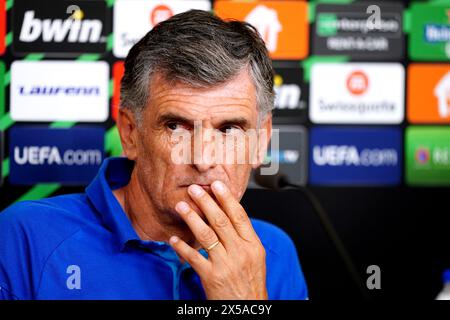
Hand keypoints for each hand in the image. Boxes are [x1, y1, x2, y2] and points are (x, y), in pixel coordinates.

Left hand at [169, 181, 267, 299]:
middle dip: (206, 202)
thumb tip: (228, 215)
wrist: (248, 308)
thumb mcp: (255, 257)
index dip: (227, 198)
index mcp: (252, 245)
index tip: (217, 184)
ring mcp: (225, 264)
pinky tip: (173, 239)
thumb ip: (243, 237)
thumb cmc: (250, 282)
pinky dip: (182, 247)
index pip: (239, 215)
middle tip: (194, 189)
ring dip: (192, 218)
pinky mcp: (211, 277)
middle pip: (221, 221)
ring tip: (181, 206)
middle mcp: (240, 252)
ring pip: (206, 235)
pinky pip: (194, 257)